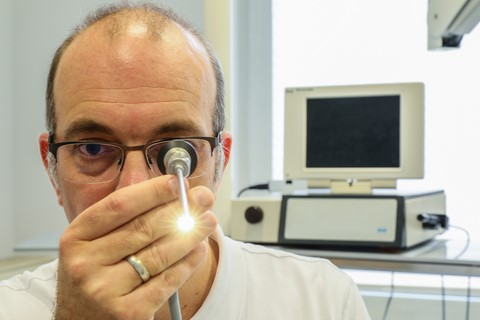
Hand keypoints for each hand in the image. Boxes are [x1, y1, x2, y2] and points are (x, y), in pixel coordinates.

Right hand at [53, 176, 217, 319]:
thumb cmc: (91, 277)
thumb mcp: (91, 245)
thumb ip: (123, 220)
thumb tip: (170, 193)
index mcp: (75, 238)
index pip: (119, 206)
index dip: (152, 191)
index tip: (178, 182)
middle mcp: (85, 264)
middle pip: (143, 228)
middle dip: (180, 209)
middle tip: (203, 197)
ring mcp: (105, 291)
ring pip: (159, 254)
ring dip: (190, 233)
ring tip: (208, 220)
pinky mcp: (128, 314)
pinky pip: (166, 282)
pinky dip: (187, 263)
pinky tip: (198, 249)